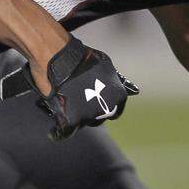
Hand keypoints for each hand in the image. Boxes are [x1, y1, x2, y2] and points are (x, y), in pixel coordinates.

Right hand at [0, 37, 138, 139]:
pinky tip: (54, 133)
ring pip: (81, 125)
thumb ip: (115, 81)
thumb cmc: (79, 56)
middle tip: (76, 103)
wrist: (57, 54)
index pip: (115, 111)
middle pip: (97, 119)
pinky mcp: (70, 120)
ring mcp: (88, 116)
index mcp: (118, 95)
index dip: (103, 108)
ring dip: (74, 120)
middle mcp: (106, 108)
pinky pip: (63, 133)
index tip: (94, 105)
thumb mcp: (106, 65)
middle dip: (88, 113)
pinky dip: (57, 134)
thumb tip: (134, 90)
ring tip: (64, 108)